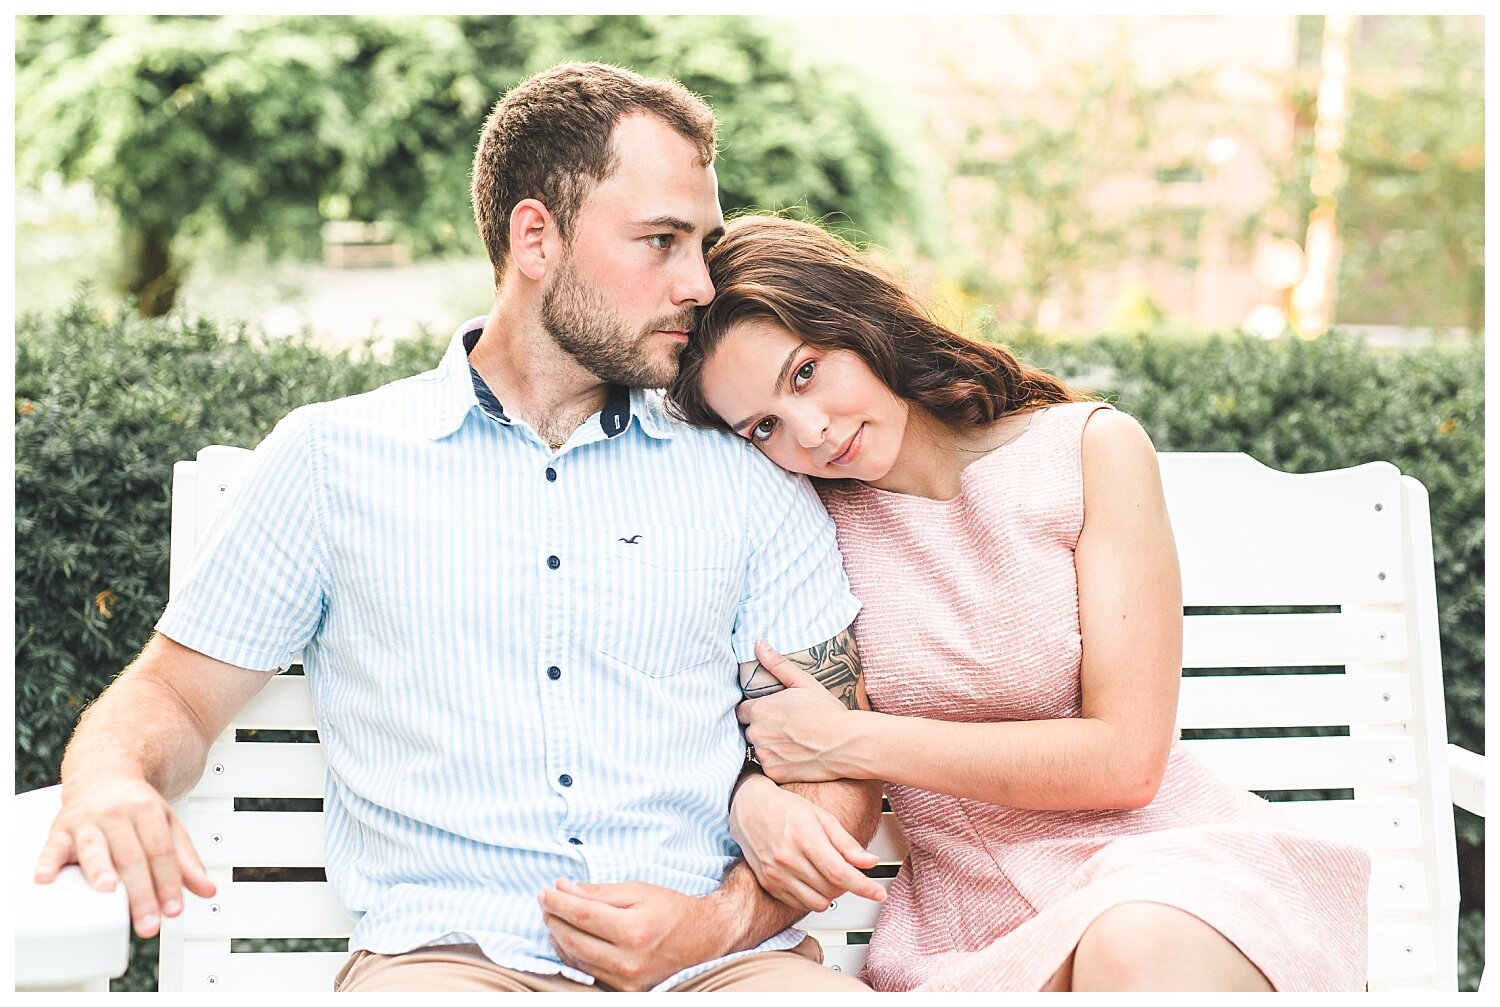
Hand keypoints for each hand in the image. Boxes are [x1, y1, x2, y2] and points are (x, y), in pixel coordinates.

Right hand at [34, 775, 214, 938]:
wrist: (104, 774)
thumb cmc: (136, 806)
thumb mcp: (168, 824)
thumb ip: (185, 859)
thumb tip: (206, 889)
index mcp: (147, 811)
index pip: (161, 852)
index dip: (169, 883)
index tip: (173, 910)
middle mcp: (117, 814)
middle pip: (132, 857)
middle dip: (141, 893)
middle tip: (148, 923)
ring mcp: (88, 821)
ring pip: (95, 849)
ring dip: (101, 871)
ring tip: (109, 891)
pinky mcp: (61, 830)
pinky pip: (52, 847)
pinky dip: (48, 862)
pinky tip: (45, 877)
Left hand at [538, 879, 728, 990]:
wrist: (704, 939)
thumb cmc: (671, 910)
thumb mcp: (638, 891)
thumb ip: (599, 892)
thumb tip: (563, 887)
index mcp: (634, 929)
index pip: (581, 915)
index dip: (557, 902)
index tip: (544, 891)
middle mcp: (629, 960)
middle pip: (574, 939)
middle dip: (553, 919)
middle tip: (545, 902)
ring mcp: (627, 980)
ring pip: (577, 959)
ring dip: (559, 937)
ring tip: (553, 918)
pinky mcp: (627, 991)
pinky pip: (589, 972)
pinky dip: (572, 956)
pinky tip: (565, 940)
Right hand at [729, 774, 885, 913]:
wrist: (749, 809)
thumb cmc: (786, 809)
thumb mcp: (822, 817)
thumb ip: (847, 843)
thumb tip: (870, 862)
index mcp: (804, 837)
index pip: (840, 873)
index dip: (864, 887)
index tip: (879, 893)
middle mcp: (788, 858)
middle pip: (831, 889)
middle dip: (848, 885)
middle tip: (847, 871)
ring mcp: (776, 874)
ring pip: (817, 902)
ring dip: (831, 894)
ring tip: (828, 875)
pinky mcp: (769, 884)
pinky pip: (800, 904)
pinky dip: (813, 896)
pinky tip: (812, 879)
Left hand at [737, 639, 858, 783]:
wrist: (846, 744)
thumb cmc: (827, 711)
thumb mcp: (803, 683)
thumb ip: (777, 664)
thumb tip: (758, 642)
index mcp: (759, 710)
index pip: (741, 711)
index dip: (755, 711)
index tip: (772, 713)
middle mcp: (757, 734)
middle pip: (748, 731)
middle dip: (761, 728)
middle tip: (785, 727)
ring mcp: (764, 756)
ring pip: (757, 749)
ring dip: (768, 746)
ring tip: (792, 742)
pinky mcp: (773, 773)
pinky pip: (768, 767)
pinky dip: (777, 763)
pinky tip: (795, 756)